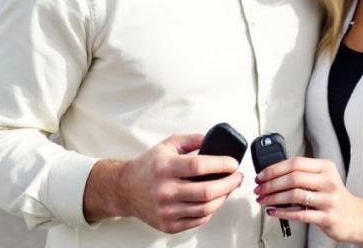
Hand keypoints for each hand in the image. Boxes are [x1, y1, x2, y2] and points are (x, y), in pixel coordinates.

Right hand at [86, 133, 242, 232]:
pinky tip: (214, 201)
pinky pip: (198, 220)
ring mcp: (166, 211)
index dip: (221, 165)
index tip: (233, 164)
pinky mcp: (168, 225)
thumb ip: (191, 139)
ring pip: (205, 208)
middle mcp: (165, 191)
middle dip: (229, 184)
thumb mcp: (167, 145)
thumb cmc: (148, 167)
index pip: (199, 166)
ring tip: (228, 188)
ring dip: (223, 198)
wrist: (125, 189)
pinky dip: (210, 211)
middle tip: (237, 177)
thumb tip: (213, 138)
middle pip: (206, 191)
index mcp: (165, 168)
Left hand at [254, 156, 362, 243]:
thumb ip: (304, 174)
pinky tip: (274, 212)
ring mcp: (329, 200)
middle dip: (271, 183)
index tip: (261, 175)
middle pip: (293, 178)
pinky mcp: (327, 217)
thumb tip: (273, 174)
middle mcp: (328, 181)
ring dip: (274, 198)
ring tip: (263, 200)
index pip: (295, 163)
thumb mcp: (324, 178)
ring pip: (295, 195)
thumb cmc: (335, 197)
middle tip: (259, 189)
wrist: (357, 217)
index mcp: (325, 167)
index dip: (274, 169)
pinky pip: (300, 214)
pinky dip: (283, 213)